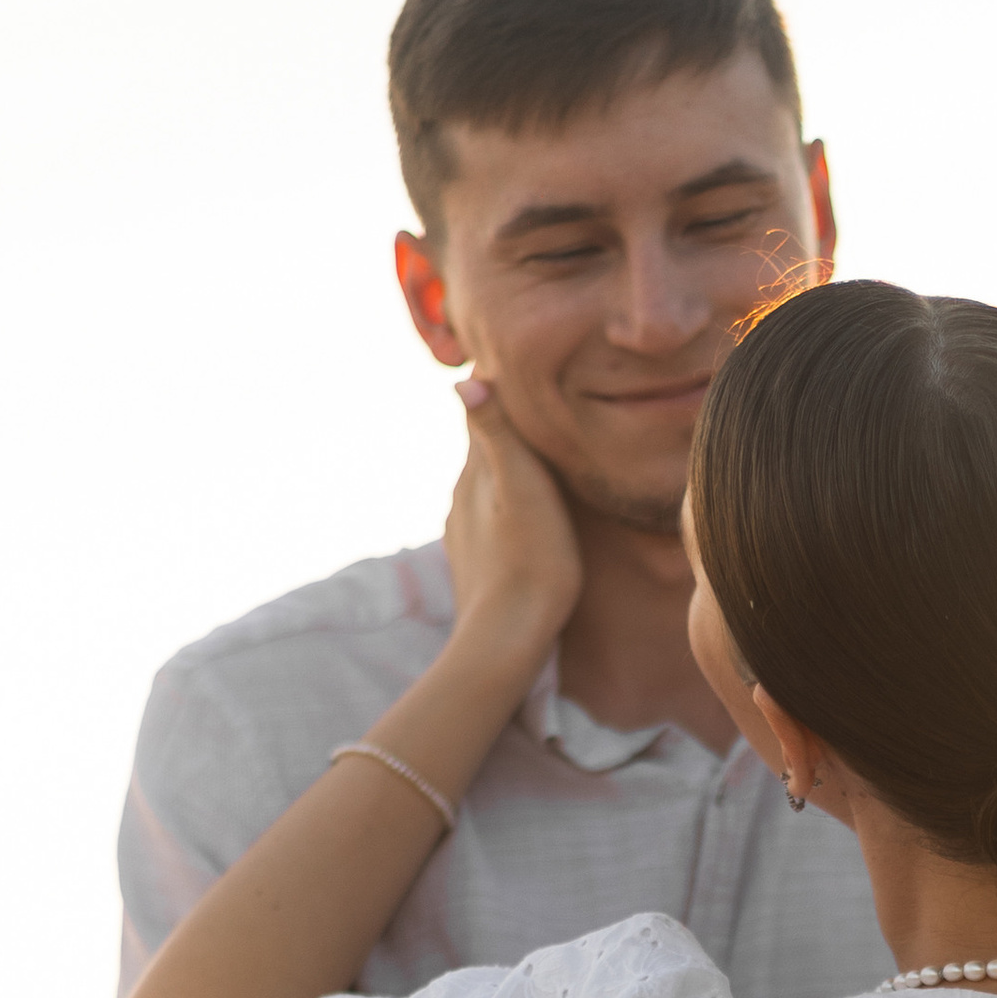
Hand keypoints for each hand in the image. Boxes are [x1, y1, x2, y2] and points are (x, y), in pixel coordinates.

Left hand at [443, 372, 583, 661]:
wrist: (506, 639)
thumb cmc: (530, 562)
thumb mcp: (521, 488)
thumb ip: (496, 433)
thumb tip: (464, 377)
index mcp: (475, 472)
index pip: (481, 412)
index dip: (497, 386)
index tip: (515, 358)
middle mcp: (461, 497)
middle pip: (482, 448)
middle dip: (503, 424)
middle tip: (535, 399)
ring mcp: (465, 531)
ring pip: (485, 484)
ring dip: (504, 468)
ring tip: (535, 454)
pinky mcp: (476, 560)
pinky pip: (490, 517)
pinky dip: (505, 504)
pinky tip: (524, 512)